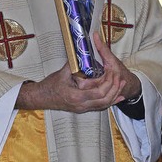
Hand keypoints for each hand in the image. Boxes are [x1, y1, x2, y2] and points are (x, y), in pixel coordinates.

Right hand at [16, 33, 139, 112]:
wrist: (40, 98)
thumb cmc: (49, 86)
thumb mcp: (62, 73)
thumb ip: (74, 64)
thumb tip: (83, 52)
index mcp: (77, 96)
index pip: (99, 93)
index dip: (108, 83)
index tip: (112, 73)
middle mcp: (81, 105)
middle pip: (104, 100)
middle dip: (115, 89)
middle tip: (120, 78)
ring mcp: (82, 108)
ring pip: (104, 105)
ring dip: (114, 95)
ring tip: (121, 85)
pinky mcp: (82, 108)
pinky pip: (99, 107)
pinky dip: (110, 101)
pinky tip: (117, 96)